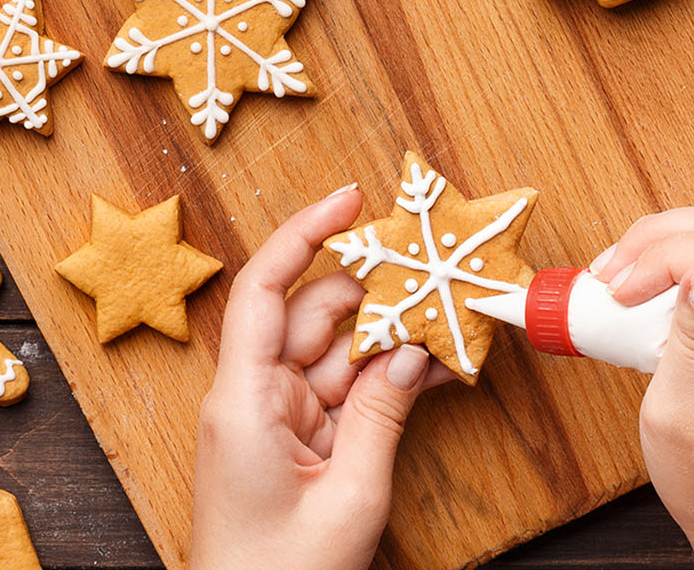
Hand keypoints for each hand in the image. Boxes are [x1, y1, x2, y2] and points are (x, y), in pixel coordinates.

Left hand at [191, 186, 454, 569]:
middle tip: (435, 263)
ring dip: (389, 334)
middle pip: (312, 315)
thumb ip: (384, 416)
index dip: (304, 233)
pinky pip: (345, 392)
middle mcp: (252, 397)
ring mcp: (275, 420)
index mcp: (243, 399)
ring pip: (337, 352)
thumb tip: (414, 351)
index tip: (352, 198)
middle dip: (373, 287)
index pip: (265, 289)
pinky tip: (435, 365)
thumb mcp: (349, 496)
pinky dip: (384, 378)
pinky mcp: (297, 443)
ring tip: (451, 315)